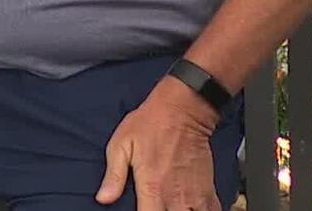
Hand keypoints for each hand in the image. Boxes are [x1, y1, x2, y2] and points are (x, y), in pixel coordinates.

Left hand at [96, 77, 222, 208]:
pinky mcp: (208, 190)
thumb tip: (103, 198)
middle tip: (156, 209)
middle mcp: (176, 196)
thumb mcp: (121, 145)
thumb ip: (114, 176)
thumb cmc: (150, 124)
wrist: (183, 110)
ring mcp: (195, 195)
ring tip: (173, 210)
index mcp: (152, 188)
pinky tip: (193, 210)